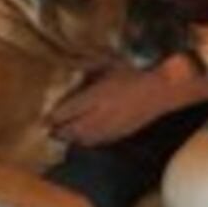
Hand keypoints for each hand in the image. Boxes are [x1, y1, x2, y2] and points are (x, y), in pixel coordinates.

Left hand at [48, 66, 172, 146]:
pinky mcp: (121, 133)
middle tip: (48, 131)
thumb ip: (91, 73)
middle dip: (59, 131)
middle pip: (72, 129)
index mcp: (96, 96)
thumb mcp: (111, 65)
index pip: (68, 111)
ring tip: (62, 136)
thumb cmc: (138, 71)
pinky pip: (99, 141)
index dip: (53, 116)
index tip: (43, 118)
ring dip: (72, 138)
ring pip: (85, 138)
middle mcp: (101, 115)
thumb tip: (73, 77)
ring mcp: (111, 127)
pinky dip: (87, 141)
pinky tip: (84, 139)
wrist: (163, 88)